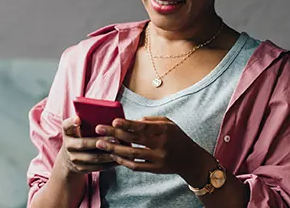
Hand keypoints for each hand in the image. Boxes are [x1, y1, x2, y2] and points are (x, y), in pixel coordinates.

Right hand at [58, 116, 118, 174]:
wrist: (69, 158)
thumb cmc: (80, 137)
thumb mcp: (78, 129)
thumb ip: (87, 122)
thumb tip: (107, 114)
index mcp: (67, 132)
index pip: (67, 125)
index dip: (72, 122)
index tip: (78, 119)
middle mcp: (68, 145)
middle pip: (84, 143)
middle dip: (101, 141)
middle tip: (115, 138)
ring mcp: (74, 159)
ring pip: (93, 157)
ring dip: (108, 153)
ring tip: (120, 148)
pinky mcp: (81, 169)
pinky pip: (97, 167)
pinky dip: (109, 163)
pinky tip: (119, 158)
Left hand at [94, 116, 216, 184]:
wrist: (190, 159)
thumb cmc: (177, 137)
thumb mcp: (168, 123)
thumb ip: (151, 120)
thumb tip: (133, 121)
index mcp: (164, 130)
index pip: (143, 127)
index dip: (127, 124)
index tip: (114, 121)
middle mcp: (161, 145)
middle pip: (134, 139)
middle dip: (114, 134)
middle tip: (99, 130)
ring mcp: (158, 158)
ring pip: (132, 154)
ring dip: (114, 148)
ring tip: (100, 144)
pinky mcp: (155, 169)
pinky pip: (136, 166)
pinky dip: (123, 161)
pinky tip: (113, 155)